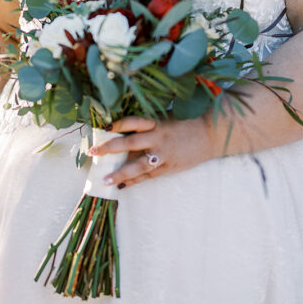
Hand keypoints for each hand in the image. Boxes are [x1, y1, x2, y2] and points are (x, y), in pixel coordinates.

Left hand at [88, 115, 214, 189]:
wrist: (211, 135)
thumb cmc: (186, 123)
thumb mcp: (167, 118)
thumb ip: (149, 124)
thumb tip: (124, 130)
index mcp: (158, 122)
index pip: (133, 121)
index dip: (118, 124)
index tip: (104, 127)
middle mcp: (158, 138)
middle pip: (130, 143)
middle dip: (109, 148)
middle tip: (92, 152)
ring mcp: (163, 155)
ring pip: (138, 165)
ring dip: (120, 172)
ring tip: (105, 179)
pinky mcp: (169, 167)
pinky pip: (148, 176)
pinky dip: (134, 181)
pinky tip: (121, 185)